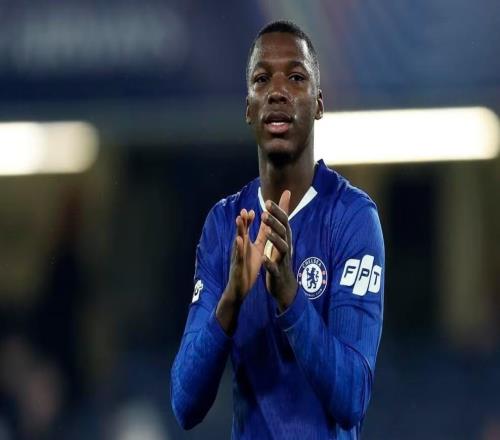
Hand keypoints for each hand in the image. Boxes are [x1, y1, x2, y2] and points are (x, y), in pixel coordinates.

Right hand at [226, 209, 266, 300]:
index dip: (249, 219)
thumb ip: (261, 237)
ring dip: (239, 230)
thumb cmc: (248, 267)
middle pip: (241, 232)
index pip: (247, 229)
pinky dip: (239, 247)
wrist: (240, 287)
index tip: (253, 209)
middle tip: (244, 210)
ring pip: (238, 241)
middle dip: (243, 221)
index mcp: (246, 244)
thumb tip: (267, 223)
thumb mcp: (258, 249)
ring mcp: (238, 256)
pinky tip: (239, 240)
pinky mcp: (238, 266)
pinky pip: (239, 256)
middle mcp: (240, 247)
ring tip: (239, 220)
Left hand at [261, 190, 297, 310]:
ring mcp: (283, 261)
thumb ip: (281, 219)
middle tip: (264, 214)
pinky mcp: (278, 274)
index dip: (276, 213)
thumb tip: (286, 195)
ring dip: (275, 240)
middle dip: (274, 223)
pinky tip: (263, 258)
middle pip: (283, 233)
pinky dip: (270, 263)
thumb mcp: (282, 239)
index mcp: (285, 239)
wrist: (285, 286)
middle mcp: (286, 247)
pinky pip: (275, 268)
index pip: (283, 222)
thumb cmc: (281, 259)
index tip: (267, 201)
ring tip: (266, 233)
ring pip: (282, 249)